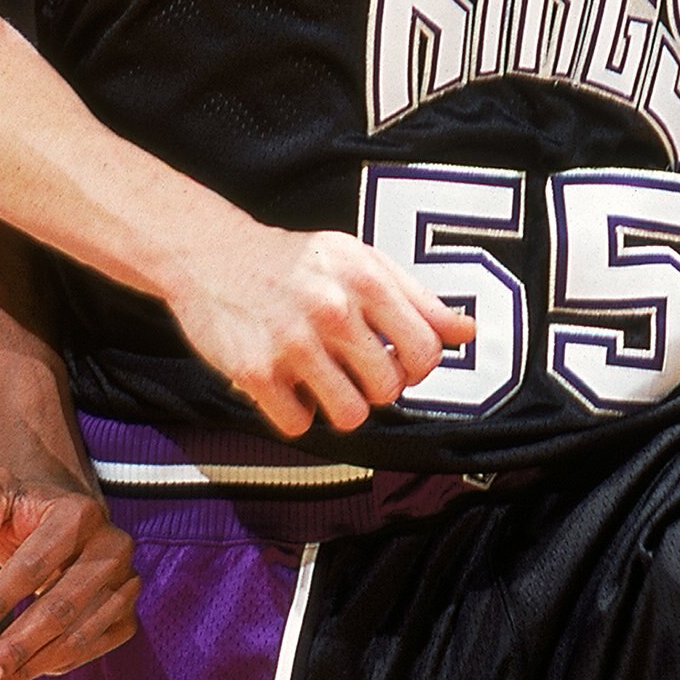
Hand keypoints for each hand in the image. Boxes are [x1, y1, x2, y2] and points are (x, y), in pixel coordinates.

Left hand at [0, 466, 137, 679]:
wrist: (61, 512)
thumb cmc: (19, 504)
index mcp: (78, 514)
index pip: (32, 567)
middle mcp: (112, 547)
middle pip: (60, 610)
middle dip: (15, 650)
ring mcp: (126, 582)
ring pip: (77, 637)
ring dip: (30, 666)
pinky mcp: (127, 612)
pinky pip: (91, 649)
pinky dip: (53, 665)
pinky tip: (17, 671)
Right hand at [166, 220, 476, 438]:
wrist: (211, 255)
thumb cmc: (297, 261)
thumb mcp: (361, 261)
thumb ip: (417, 299)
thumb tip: (468, 333)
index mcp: (366, 279)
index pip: (426, 352)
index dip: (417, 366)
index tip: (395, 359)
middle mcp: (332, 310)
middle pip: (390, 389)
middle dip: (377, 386)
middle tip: (353, 367)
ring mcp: (292, 343)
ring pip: (351, 415)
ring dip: (340, 405)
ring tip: (323, 378)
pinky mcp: (255, 372)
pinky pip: (300, 425)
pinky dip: (297, 412)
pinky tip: (288, 383)